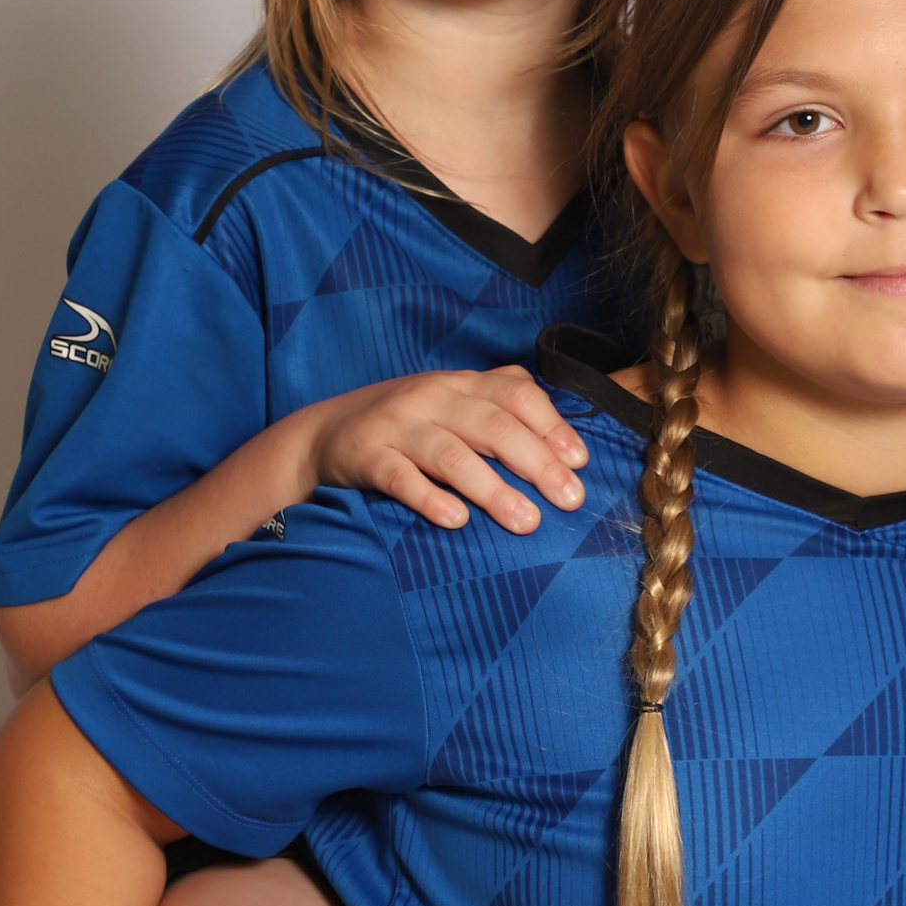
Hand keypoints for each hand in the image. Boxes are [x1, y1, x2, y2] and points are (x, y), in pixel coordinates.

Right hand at [310, 368, 588, 535]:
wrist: (324, 434)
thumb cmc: (406, 427)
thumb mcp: (451, 405)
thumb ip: (499, 408)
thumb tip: (562, 438)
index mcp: (460, 384)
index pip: (516, 393)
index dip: (552, 426)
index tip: (581, 462)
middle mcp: (432, 398)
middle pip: (493, 426)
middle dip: (537, 463)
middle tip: (570, 500)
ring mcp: (398, 426)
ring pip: (452, 455)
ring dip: (493, 489)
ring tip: (526, 521)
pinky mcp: (367, 457)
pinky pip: (401, 478)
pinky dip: (430, 499)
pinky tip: (457, 521)